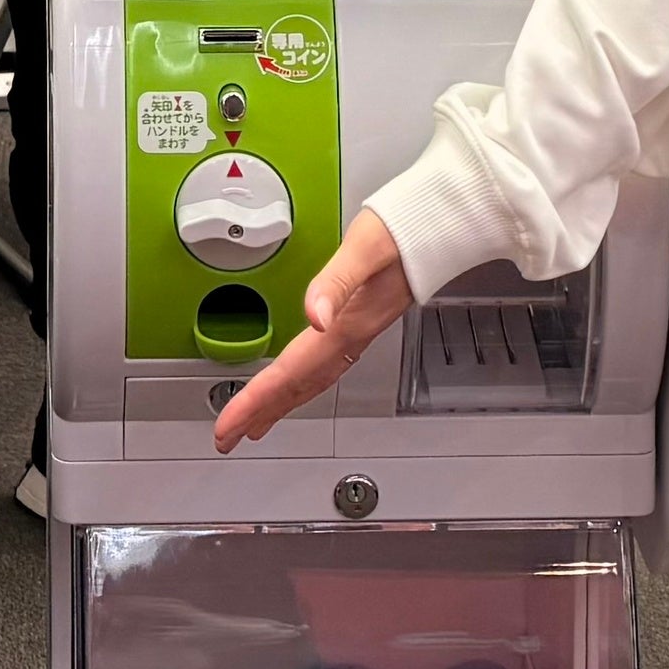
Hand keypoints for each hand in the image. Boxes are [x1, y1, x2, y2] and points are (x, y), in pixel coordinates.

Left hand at [211, 212, 411, 450]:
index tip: (230, 426)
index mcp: (346, 324)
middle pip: (298, 387)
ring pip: (310, 382)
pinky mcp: (359, 325)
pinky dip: (300, 386)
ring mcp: (356, 335)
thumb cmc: (403, 233)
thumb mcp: (366, 247)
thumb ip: (337, 282)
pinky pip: (321, 369)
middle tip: (229, 438)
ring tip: (254, 425)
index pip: (291, 372)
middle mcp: (351, 337)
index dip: (257, 401)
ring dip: (279, 406)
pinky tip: (294, 388)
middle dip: (260, 414)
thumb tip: (313, 315)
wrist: (438, 230)